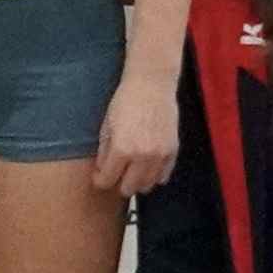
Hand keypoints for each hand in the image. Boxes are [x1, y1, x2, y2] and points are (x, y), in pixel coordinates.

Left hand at [91, 66, 178, 199]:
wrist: (152, 84)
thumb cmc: (125, 101)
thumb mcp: (106, 126)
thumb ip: (104, 153)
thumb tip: (102, 171)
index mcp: (122, 149)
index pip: (106, 181)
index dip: (99, 179)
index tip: (99, 175)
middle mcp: (142, 156)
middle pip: (128, 189)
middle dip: (118, 183)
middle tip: (115, 172)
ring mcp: (160, 155)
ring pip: (147, 186)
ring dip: (137, 182)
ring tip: (131, 169)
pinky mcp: (172, 151)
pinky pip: (163, 176)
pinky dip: (153, 175)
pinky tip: (146, 165)